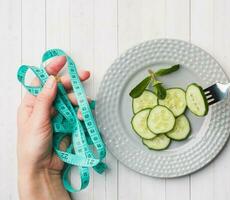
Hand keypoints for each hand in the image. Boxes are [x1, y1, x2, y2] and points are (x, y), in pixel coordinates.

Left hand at [17, 56, 89, 199]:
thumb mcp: (36, 120)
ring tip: (85, 105)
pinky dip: (82, 112)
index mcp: (32, 103)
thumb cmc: (32, 146)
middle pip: (59, 88)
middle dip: (72, 82)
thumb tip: (52, 80)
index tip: (64, 60)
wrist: (42, 168)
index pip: (41, 81)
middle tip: (85, 75)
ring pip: (71, 100)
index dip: (52, 69)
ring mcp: (58, 115)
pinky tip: (84, 116)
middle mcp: (45, 107)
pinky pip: (77, 113)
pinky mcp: (68, 124)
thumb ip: (45, 100)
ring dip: (79, 100)